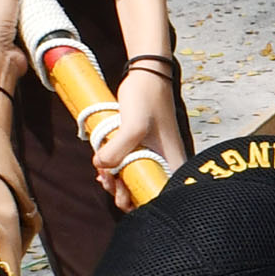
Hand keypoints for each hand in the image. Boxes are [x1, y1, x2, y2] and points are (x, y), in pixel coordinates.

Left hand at [97, 63, 185, 194]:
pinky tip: (103, 166)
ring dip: (115, 182)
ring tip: (102, 170)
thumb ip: (117, 150)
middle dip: (122, 192)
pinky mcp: (142, 152)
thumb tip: (102, 167)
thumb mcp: (132, 126)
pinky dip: (114, 172)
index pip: (159, 198)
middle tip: (107, 178)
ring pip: (134, 184)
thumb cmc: (147, 98)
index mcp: (172, 164)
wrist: (147, 75)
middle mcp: (166, 165)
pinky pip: (128, 170)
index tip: (121, 185)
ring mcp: (153, 159)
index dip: (138, 200)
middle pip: (145, 196)